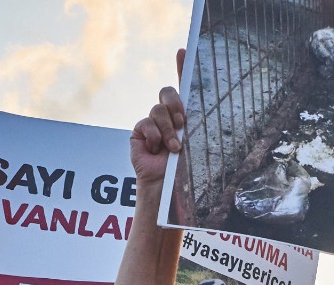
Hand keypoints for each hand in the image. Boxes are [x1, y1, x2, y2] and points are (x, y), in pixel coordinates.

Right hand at [129, 58, 185, 191]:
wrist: (166, 185)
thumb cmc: (184, 168)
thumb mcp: (193, 143)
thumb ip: (192, 125)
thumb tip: (192, 113)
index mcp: (184, 115)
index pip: (183, 86)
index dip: (181, 66)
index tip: (183, 50)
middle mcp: (167, 115)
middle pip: (167, 92)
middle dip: (175, 104)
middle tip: (182, 121)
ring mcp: (151, 123)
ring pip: (157, 110)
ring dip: (168, 129)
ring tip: (173, 147)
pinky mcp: (139, 131)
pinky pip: (146, 123)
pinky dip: (154, 137)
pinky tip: (156, 150)